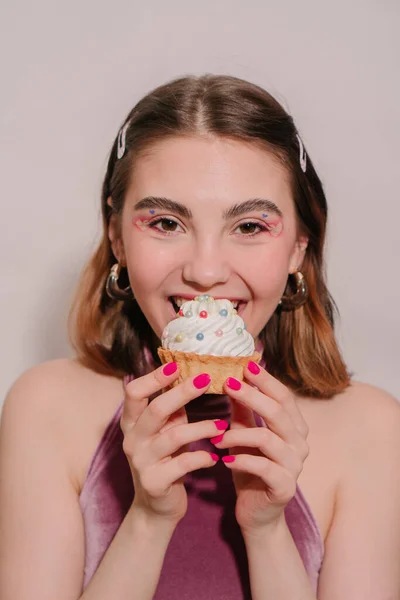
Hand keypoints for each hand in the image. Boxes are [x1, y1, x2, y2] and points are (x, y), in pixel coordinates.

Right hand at [121, 364, 226, 524]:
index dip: (153, 377)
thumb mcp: (166, 429)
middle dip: (183, 392)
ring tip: (223, 424)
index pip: (134, 392)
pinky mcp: (154, 482)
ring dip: (202, 428)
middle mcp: (132, 439)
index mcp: (132, 422)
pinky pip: (182, 464)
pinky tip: (214, 458)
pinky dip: (202, 458)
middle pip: (156, 409)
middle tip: (207, 380)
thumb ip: (173, 406)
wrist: (156, 506)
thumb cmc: (166, 458)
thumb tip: (194, 371)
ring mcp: (141, 461)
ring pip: (174, 436)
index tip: (176, 364)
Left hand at [212, 362, 309, 534]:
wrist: (256, 513)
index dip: (265, 380)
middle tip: (227, 384)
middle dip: (252, 395)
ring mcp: (294, 466)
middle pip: (278, 412)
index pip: (284, 396)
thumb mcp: (244, 435)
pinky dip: (241, 460)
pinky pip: (263, 467)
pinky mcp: (284, 487)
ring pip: (268, 439)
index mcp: (294, 427)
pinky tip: (224, 459)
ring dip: (237, 434)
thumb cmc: (250, 468)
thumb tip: (231, 376)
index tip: (244, 365)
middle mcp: (299, 443)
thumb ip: (243, 410)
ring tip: (215, 435)